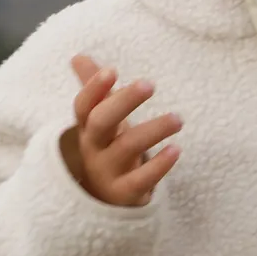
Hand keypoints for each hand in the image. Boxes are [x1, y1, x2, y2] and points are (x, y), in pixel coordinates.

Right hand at [62, 54, 181, 206]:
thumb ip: (95, 90)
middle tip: (149, 84)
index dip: (93, 88)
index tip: (112, 70)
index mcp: (87, 128)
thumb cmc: (106, 149)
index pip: (83, 106)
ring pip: (127, 148)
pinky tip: (176, 150)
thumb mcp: (99, 121)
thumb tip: (78, 56)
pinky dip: (159, 165)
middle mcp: (93, 148)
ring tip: (178, 119)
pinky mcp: (125, 193)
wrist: (104, 199)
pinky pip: (140, 180)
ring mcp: (108, 172)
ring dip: (153, 130)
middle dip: (123, 102)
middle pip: (101, 122)